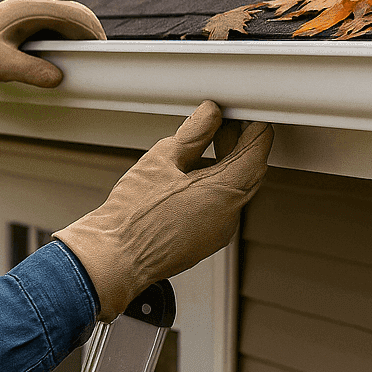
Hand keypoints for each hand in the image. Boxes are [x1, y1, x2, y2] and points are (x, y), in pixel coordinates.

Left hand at [0, 0, 105, 104]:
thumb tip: (57, 78)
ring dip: (80, 35)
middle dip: (89, 33)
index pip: (72, 15)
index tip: (101, 50)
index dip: (90, 32)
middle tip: (99, 56)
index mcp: (27, 9)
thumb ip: (28, 71)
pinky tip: (69, 55)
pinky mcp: (29, 22)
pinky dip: (68, 38)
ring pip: (68, 18)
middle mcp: (31, 6)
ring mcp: (30, 12)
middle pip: (74, 13)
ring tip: (87, 57)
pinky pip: (57, 25)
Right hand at [53, 102, 273, 320]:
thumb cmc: (132, 216)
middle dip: (238, 146)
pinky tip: (185, 180)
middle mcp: (230, 215)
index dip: (253, 128)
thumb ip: (193, 133)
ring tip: (196, 152)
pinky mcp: (206, 241)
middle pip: (250, 171)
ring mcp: (219, 232)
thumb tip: (210, 114)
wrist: (114, 257)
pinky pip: (220, 209)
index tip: (241, 116)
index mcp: (225, 192)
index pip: (257, 151)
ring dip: (223, 167)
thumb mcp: (161, 159)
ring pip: (235, 191)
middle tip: (219, 127)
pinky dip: (212, 189)